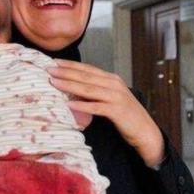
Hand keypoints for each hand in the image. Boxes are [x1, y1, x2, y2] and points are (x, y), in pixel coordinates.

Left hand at [48, 60, 164, 167]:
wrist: (145, 131)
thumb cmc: (126, 116)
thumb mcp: (111, 98)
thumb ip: (96, 92)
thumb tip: (73, 88)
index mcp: (112, 79)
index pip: (88, 69)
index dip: (71, 65)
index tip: (54, 62)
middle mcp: (114, 84)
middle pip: (86, 76)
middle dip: (66, 72)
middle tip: (48, 68)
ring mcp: (116, 97)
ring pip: (89, 89)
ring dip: (70, 84)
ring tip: (54, 82)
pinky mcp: (117, 111)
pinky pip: (96, 107)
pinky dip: (82, 105)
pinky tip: (69, 104)